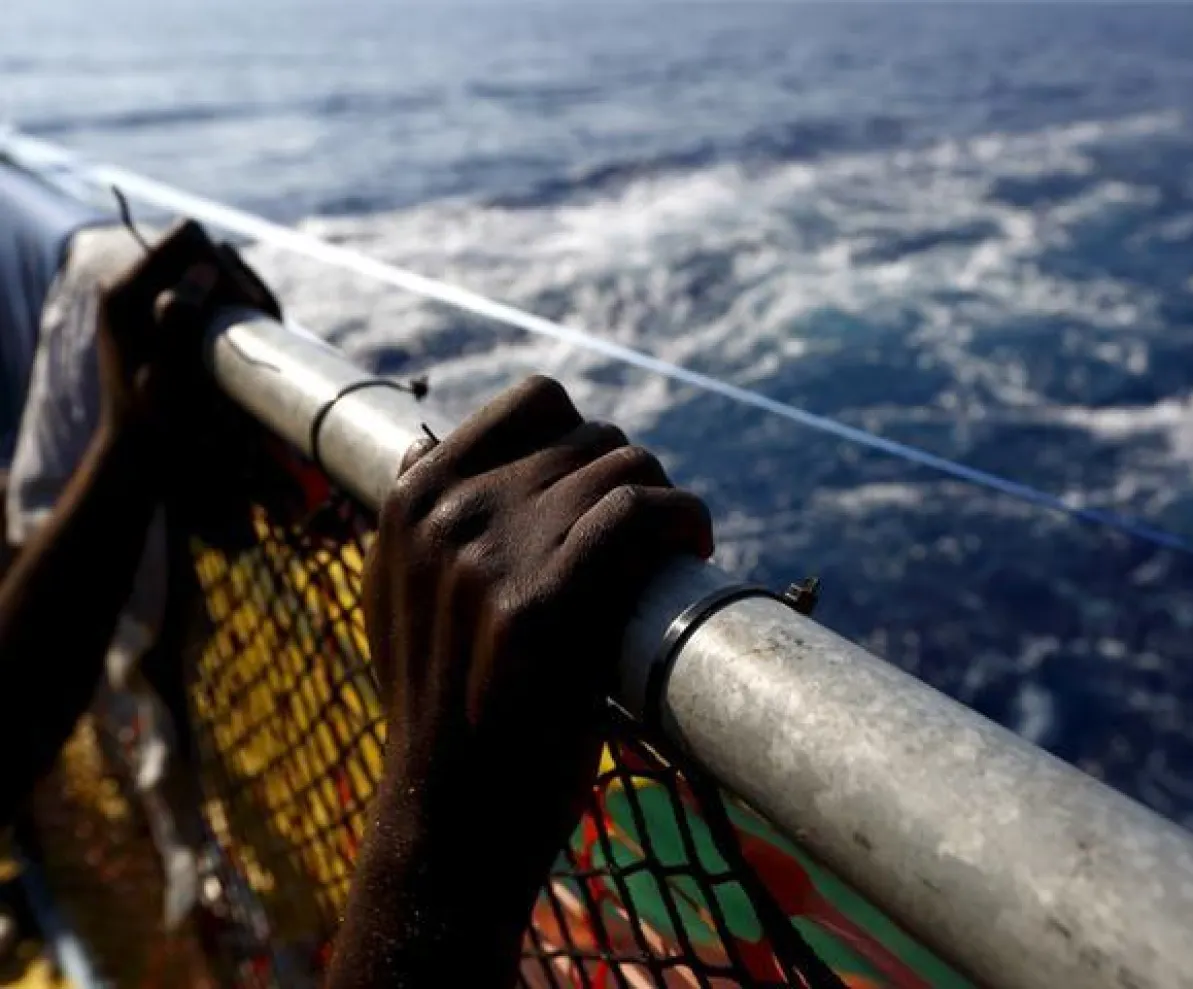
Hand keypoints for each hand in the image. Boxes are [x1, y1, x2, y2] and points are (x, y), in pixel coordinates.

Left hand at [99, 220, 290, 544]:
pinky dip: (230, 310)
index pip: (188, 238)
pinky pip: (206, 292)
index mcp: (124, 292)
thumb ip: (182, 321)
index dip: (224, 266)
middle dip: (235, 283)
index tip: (243, 310)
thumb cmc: (161, 427)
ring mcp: (144, 299)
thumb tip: (203, 270)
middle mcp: (129, 286)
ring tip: (247, 343)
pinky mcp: (160, 314)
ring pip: (208, 272)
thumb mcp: (171, 378)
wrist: (142, 456)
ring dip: (237, 300)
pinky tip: (239, 343)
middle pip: (200, 251)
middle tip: (255, 331)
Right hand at [363, 376, 712, 847]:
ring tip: (674, 552)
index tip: (608, 492)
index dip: (591, 438)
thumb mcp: (393, 599)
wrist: (452, 815)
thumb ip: (413, 521)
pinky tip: (693, 551)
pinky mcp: (542, 605)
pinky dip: (683, 520)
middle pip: (593, 440)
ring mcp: (491, 555)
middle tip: (652, 543)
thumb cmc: (441, 708)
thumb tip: (427, 440)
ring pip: (625, 468)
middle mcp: (446, 514)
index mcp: (413, 500)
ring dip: (668, 505)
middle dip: (635, 484)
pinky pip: (638, 512)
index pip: (536, 401)